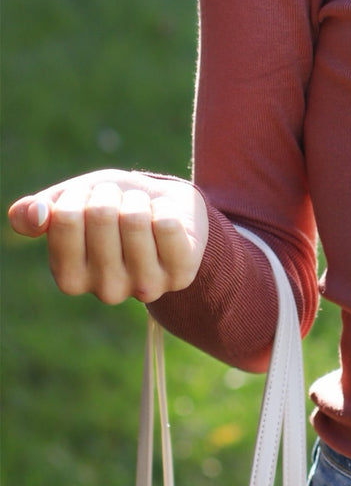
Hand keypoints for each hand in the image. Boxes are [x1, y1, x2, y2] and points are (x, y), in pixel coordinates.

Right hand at [8, 169, 208, 304]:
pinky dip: (165, 207)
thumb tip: (36, 214)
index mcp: (70, 279)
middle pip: (100, 214)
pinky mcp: (181, 274)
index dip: (77, 195)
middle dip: (110, 194)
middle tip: (119, 203)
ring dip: (139, 200)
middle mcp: (106, 291)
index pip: (64, 218)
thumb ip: (34, 212)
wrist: (166, 207)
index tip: (87, 202)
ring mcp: (146, 286)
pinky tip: (165, 218)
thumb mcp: (68, 203)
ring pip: (135, 218)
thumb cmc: (112, 207)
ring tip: (141, 210)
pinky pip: (167, 224)